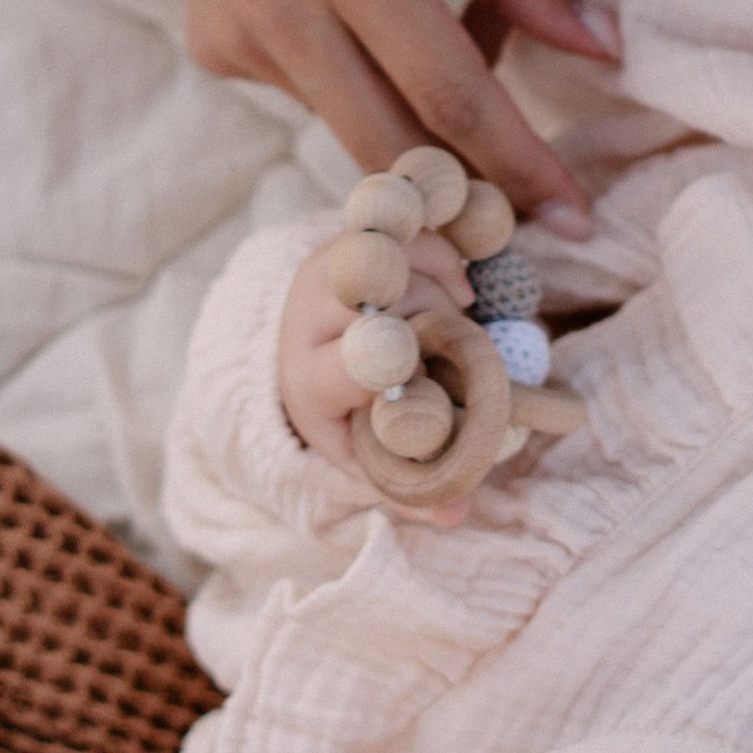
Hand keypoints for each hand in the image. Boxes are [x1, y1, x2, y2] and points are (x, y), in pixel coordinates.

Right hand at [78, 0, 616, 227]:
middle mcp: (280, 12)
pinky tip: (377, 5)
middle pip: (393, 148)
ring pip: (357, 125)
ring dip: (425, 110)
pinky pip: (316, 95)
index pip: (450, 97)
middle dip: (472, 189)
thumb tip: (601, 50)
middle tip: (538, 200)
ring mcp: (235, 36)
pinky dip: (369, 77)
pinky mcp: (214, 46)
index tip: (574, 222)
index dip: (519, 167)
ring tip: (457, 11)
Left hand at [279, 228, 473, 476]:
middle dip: (438, 340)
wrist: (295, 345)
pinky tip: (455, 293)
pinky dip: (448, 266)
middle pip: (396, 318)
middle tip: (455, 362)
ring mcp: (330, 268)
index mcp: (309, 379)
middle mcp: (309, 315)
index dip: (394, 364)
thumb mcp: (361, 452)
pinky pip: (418, 240)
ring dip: (448, 309)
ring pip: (413, 278)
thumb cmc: (341, 410)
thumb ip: (407, 484)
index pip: (351, 364)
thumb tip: (456, 515)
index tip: (430, 376)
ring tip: (447, 336)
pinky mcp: (354, 236)